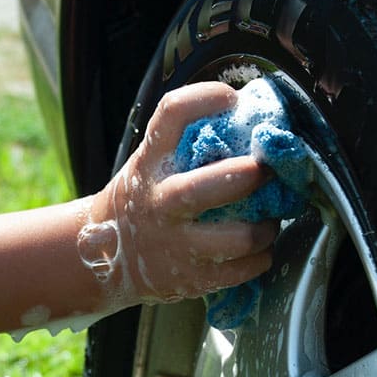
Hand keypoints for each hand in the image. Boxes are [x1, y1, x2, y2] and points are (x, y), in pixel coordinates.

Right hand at [84, 82, 275, 307]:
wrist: (107, 256)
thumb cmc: (144, 198)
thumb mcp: (150, 164)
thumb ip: (185, 143)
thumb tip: (248, 112)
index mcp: (150, 162)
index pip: (172, 114)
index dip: (206, 97)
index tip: (232, 99)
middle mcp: (160, 202)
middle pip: (205, 187)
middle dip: (248, 175)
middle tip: (266, 169)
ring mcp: (176, 244)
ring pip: (238, 237)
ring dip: (266, 226)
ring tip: (268, 218)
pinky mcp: (192, 278)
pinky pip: (245, 268)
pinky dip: (262, 256)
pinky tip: (257, 247)